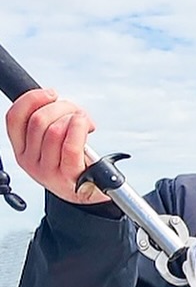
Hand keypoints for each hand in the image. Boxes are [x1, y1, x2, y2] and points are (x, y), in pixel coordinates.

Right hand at [4, 89, 106, 203]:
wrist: (89, 192)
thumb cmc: (73, 165)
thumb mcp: (51, 143)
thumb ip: (46, 122)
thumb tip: (54, 100)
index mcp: (21, 149)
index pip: (14, 117)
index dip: (32, 98)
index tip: (51, 94)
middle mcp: (29, 161)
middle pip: (38, 119)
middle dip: (62, 107)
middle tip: (76, 112)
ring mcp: (47, 171)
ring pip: (55, 129)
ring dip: (74, 117)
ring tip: (85, 122)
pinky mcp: (67, 177)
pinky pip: (70, 146)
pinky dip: (79, 128)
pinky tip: (86, 125)